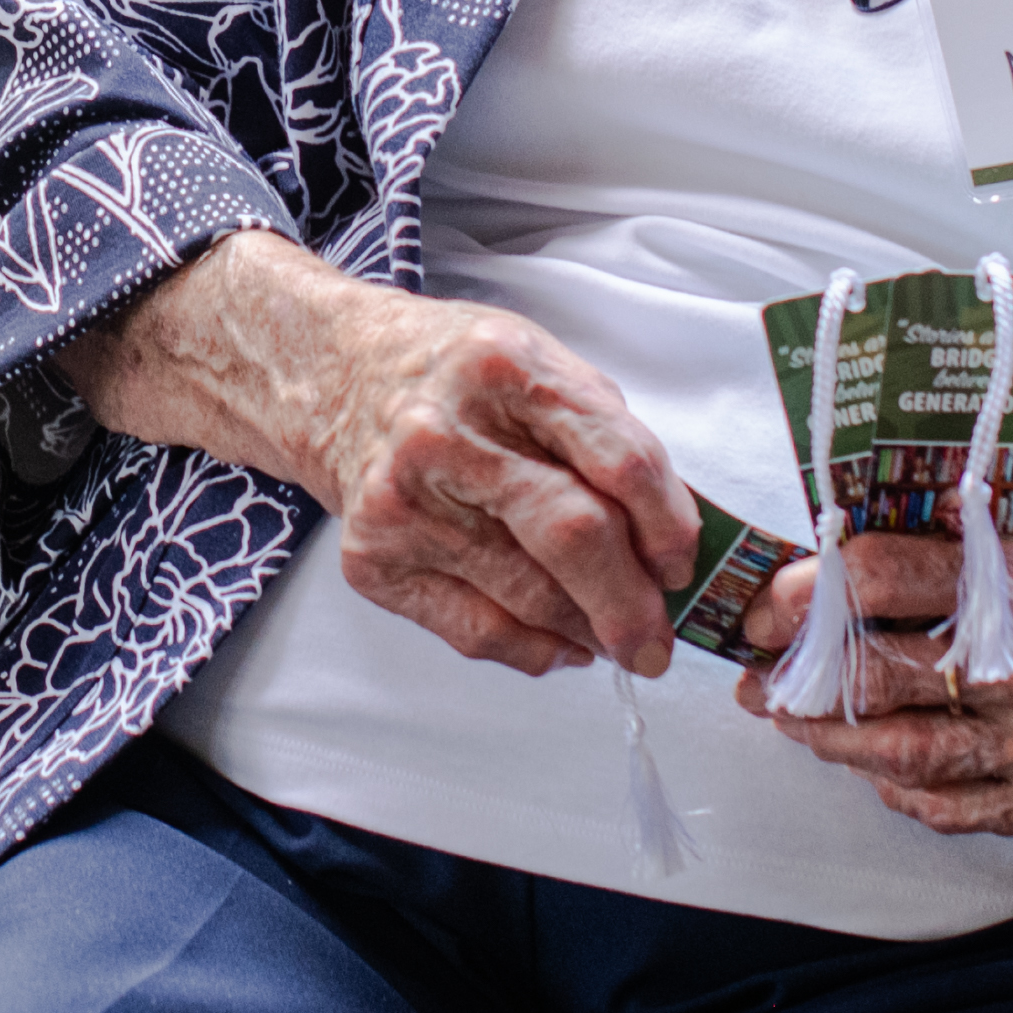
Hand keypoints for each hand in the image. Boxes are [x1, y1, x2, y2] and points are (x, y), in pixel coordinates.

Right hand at [61, 234, 696, 677]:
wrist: (328, 374)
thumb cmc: (451, 374)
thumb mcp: (536, 363)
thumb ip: (604, 438)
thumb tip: (672, 542)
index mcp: (505, 369)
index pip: (617, 458)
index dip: (669, 524)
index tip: (684, 564)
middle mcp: (447, 435)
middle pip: (572, 536)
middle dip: (633, 604)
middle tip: (659, 641)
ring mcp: (403, 502)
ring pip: (528, 596)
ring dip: (588, 630)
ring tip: (612, 636)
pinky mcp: (374, 559)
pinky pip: (475, 630)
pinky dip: (533, 649)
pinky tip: (558, 642)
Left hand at [738, 502, 1012, 835]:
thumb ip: (982, 535)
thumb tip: (872, 533)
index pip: (883, 579)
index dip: (806, 591)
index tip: (763, 599)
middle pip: (876, 676)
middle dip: (794, 676)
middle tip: (753, 671)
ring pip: (906, 756)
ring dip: (831, 742)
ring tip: (791, 723)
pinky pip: (964, 808)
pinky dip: (906, 790)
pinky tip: (877, 768)